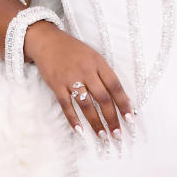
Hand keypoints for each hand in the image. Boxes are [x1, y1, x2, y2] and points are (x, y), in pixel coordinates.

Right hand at [26, 24, 132, 139]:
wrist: (46, 41)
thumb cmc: (73, 50)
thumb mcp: (93, 56)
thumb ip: (105, 75)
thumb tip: (121, 98)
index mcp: (98, 62)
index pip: (115, 86)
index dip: (123, 103)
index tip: (129, 119)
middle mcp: (86, 71)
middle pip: (103, 98)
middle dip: (111, 118)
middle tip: (117, 134)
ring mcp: (70, 79)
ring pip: (86, 105)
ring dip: (95, 122)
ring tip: (102, 136)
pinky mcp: (56, 85)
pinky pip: (66, 106)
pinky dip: (73, 119)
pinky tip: (80, 130)